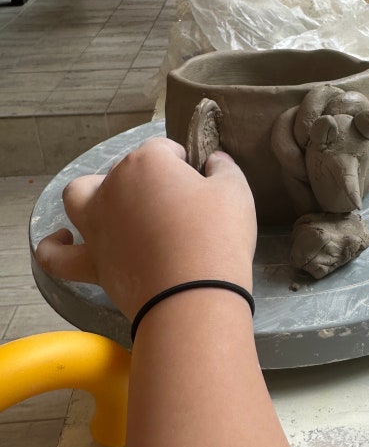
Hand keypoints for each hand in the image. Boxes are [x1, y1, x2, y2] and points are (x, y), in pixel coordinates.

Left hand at [35, 138, 256, 320]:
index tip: (201, 181)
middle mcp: (113, 188)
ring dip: (91, 195)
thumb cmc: (217, 237)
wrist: (193, 296)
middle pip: (125, 171)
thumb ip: (224, 168)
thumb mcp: (236, 193)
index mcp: (147, 164)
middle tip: (175, 204)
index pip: (163, 149)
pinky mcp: (91, 263)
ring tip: (112, 205)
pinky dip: (54, 246)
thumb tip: (216, 160)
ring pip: (77, 197)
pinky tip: (63, 239)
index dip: (183, 163)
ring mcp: (97, 226)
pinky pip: (57, 255)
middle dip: (147, 179)